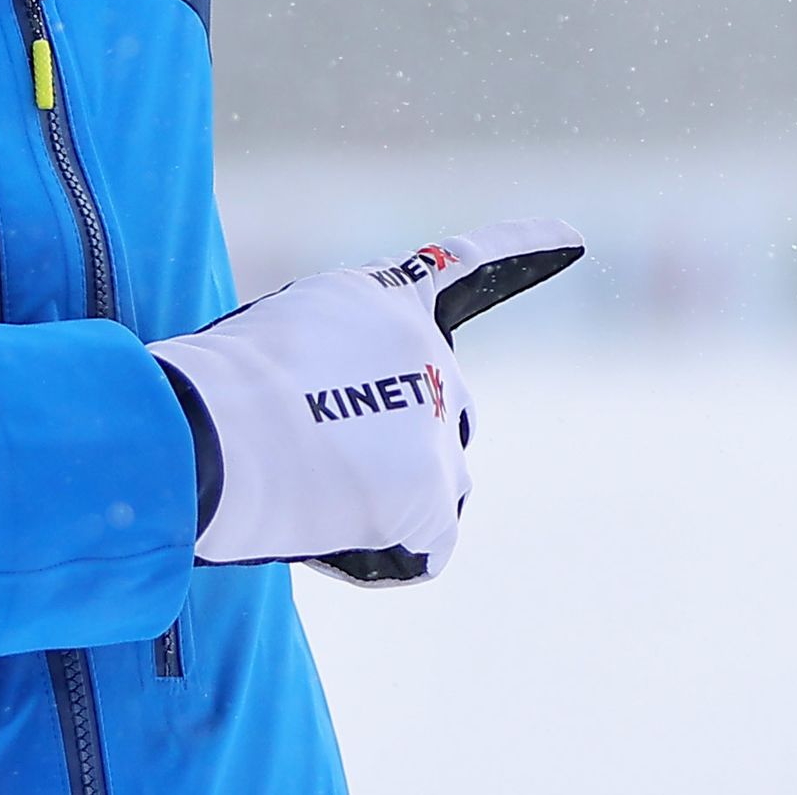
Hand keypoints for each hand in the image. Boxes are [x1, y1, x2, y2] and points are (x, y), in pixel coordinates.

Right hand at [147, 220, 583, 586]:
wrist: (217, 431)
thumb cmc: (217, 391)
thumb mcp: (281, 342)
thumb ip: (339, 365)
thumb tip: (347, 433)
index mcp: (387, 303)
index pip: (465, 265)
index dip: (526, 248)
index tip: (579, 239)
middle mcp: (431, 356)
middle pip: (449, 413)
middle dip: (410, 446)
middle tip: (333, 465)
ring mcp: (441, 425)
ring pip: (436, 489)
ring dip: (387, 503)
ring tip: (313, 495)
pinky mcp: (436, 495)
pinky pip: (422, 550)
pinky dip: (377, 557)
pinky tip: (325, 532)